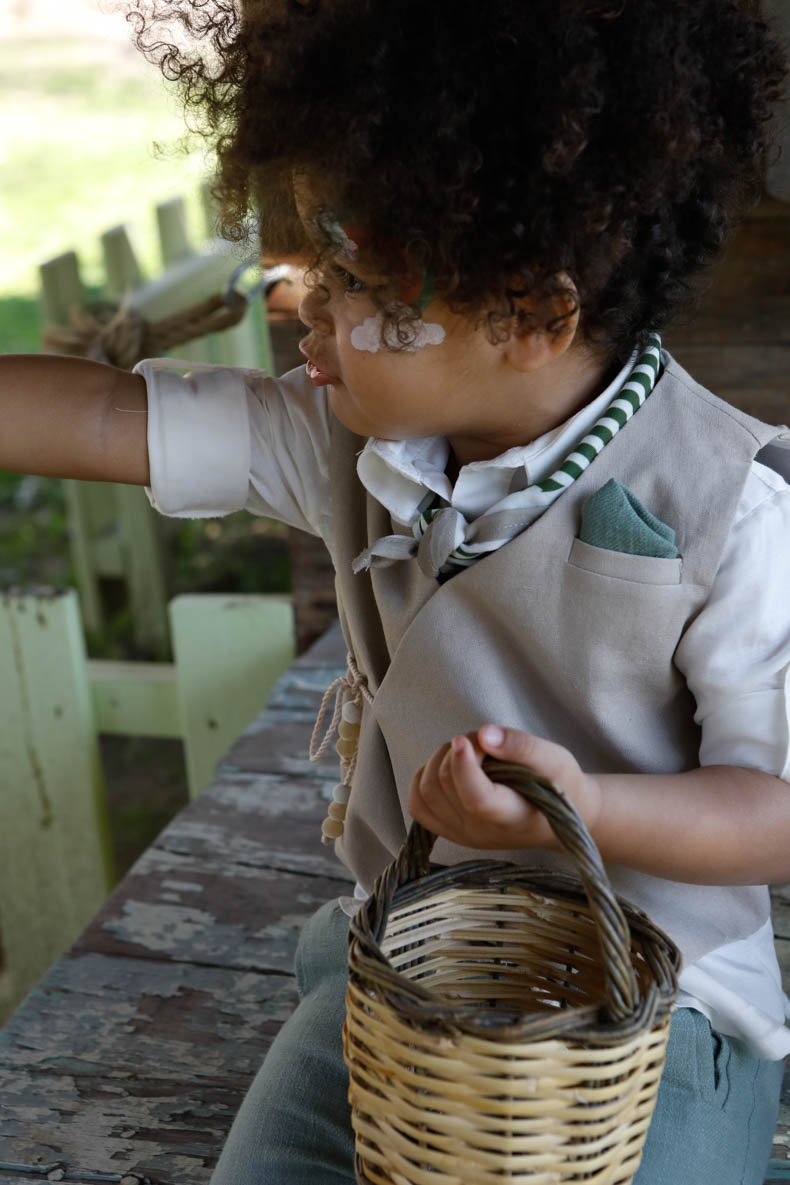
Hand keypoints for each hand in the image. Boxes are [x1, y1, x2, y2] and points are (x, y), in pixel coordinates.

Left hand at [407, 725, 601, 850]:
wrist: (560, 819)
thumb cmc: (561, 785)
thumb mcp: (555, 759)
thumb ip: (522, 746)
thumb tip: (484, 734)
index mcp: (513, 817)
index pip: (476, 799)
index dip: (463, 766)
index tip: (465, 739)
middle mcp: (482, 833)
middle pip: (446, 785)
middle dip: (458, 750)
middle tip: (485, 742)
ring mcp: (462, 834)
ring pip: (426, 790)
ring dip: (440, 760)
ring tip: (469, 753)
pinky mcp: (450, 831)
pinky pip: (418, 803)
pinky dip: (424, 777)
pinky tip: (448, 768)